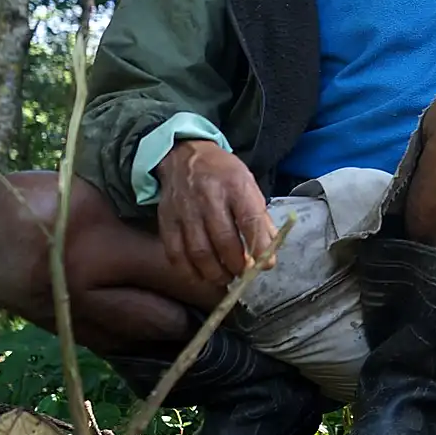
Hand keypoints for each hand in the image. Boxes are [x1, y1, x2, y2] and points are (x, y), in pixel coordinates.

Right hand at [156, 140, 276, 285]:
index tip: (265, 265)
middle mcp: (209, 197)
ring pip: (199, 251)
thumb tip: (269, 256)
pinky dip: (189, 271)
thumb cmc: (223, 174)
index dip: (259, 247)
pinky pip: (175, 252)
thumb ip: (261, 220)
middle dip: (236, 264)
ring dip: (215, 272)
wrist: (184, 156)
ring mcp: (185, 210)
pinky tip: (201, 276)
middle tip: (243, 274)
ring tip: (225, 278)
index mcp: (236, 186)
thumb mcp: (249, 186)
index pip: (250, 220)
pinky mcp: (167, 220)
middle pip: (224, 240)